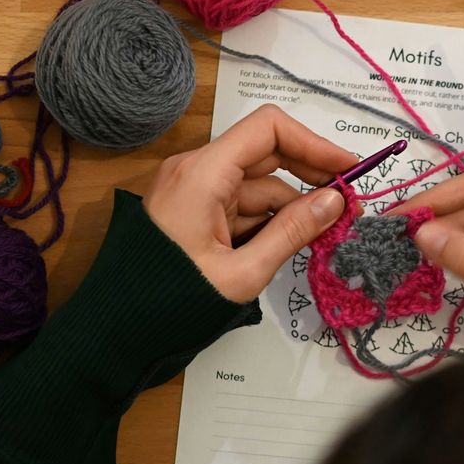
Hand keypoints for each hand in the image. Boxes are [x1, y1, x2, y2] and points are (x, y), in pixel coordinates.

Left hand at [144, 104, 354, 302]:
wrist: (115, 332)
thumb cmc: (173, 302)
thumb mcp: (243, 273)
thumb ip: (292, 233)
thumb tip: (336, 201)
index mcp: (203, 174)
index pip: (268, 130)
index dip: (314, 144)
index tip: (349, 171)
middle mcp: (196, 171)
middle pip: (267, 155)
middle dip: (310, 178)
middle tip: (349, 206)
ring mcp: (193, 192)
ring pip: (258, 185)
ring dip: (292, 206)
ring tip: (327, 234)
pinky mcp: (193, 213)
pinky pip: (241, 206)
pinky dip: (269, 221)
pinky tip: (294, 242)